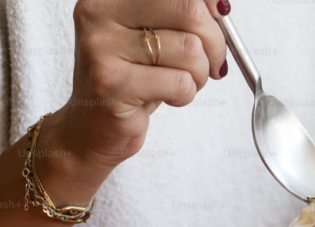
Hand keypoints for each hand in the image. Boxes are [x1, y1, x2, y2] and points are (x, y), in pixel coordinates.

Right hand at [43, 0, 230, 171]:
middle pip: (190, 12)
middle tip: (212, 62)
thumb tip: (221, 6)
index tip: (220, 15)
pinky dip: (186, 94)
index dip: (208, 4)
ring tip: (182, 83)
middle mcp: (99, 14)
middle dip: (215, 43)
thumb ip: (182, 15)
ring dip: (199, 74)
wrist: (93, 127)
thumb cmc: (133, 79)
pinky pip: (180, 82)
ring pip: (190, 50)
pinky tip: (168, 97)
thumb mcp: (155, 37)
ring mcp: (101, 47)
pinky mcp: (110, 83)